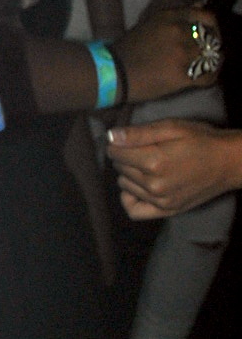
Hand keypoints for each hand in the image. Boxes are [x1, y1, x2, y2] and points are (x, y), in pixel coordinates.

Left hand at [106, 119, 241, 217]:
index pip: (115, 152)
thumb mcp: (171, 128)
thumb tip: (111, 136)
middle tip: (141, 149)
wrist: (227, 162)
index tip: (126, 139)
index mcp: (154, 161)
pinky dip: (130, 198)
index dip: (118, 142)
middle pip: (119, 168)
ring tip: (145, 165)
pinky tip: (137, 187)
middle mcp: (154, 184)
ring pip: (124, 185)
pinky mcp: (167, 210)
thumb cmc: (201, 140)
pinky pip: (134, 211)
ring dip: (128, 174)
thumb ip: (138, 133)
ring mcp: (160, 200)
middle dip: (124, 156)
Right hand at [116, 4, 219, 103]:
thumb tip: (199, 4)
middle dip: (212, 46)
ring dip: (212, 61)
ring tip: (208, 65)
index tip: (210, 35)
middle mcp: (179, 32)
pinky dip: (211, 76)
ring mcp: (182, 54)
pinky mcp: (182, 75)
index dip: (213, 28)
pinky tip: (206, 76)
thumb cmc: (128, 49)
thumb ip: (174, 18)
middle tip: (208, 53)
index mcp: (169, 17)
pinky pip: (209, 75)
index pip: (206, 17)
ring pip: (212, 57)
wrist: (113, 73)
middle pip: (211, 38)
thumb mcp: (149, 24)